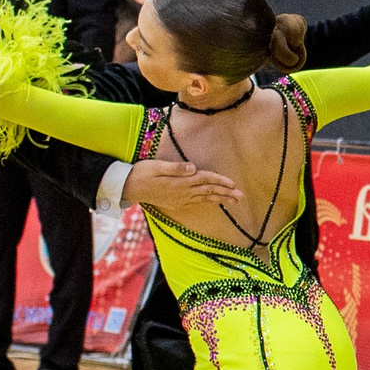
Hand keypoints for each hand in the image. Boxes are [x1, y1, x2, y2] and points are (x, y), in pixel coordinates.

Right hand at [123, 160, 243, 219]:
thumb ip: (175, 168)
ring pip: (205, 199)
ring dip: (220, 200)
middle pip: (209, 192)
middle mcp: (182, 193)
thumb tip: (193, 167)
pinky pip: (196, 203)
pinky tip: (215, 203)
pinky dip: (208, 203)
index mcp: (180, 183)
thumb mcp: (156, 167)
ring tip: (234, 201)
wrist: (127, 188)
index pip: (205, 180)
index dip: (220, 181)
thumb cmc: (141, 173)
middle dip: (226, 193)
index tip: (234, 184)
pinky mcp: (176, 203)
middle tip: (242, 196)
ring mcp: (179, 200)